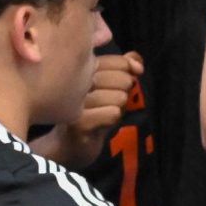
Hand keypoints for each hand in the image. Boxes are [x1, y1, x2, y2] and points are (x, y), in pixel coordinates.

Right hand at [51, 52, 143, 168]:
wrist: (68, 144)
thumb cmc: (92, 111)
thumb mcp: (110, 85)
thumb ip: (125, 66)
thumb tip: (137, 64)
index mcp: (83, 65)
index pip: (119, 61)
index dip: (129, 71)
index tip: (125, 79)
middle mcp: (76, 79)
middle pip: (122, 79)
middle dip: (123, 93)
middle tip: (108, 102)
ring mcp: (75, 101)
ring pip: (119, 97)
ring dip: (118, 108)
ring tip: (103, 113)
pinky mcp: (78, 122)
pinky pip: (113, 114)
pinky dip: (113, 120)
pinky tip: (100, 123)